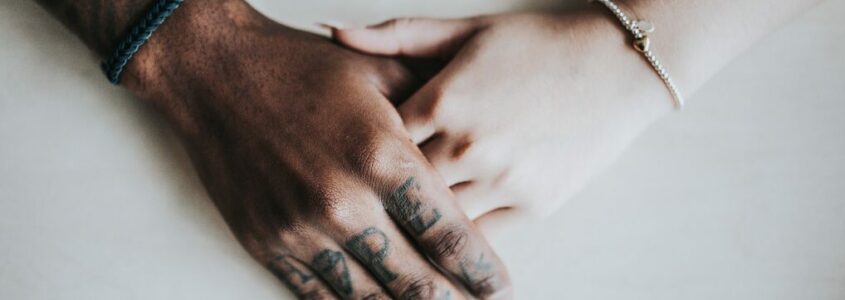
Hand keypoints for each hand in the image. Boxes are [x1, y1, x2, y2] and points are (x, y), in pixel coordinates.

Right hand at [123, 1, 510, 298]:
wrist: (214, 73)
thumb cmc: (299, 69)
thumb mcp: (378, 75)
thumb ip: (431, 112)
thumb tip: (473, 139)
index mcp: (381, 157)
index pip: (448, 233)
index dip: (480, 269)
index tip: (501, 287)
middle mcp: (344, 202)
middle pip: (414, 278)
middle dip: (452, 298)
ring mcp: (301, 229)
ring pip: (368, 295)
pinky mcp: (267, 242)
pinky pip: (318, 292)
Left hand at [332, 10, 674, 225]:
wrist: (617, 66)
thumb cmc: (538, 44)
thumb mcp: (466, 30)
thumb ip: (396, 35)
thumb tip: (332, 31)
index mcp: (445, 98)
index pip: (379, 141)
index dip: (362, 151)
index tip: (351, 157)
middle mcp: (469, 144)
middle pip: (401, 186)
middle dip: (384, 190)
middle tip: (364, 196)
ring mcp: (502, 178)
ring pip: (437, 218)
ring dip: (418, 218)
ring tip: (400, 220)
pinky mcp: (533, 204)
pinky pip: (479, 235)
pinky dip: (458, 237)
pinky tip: (443, 236)